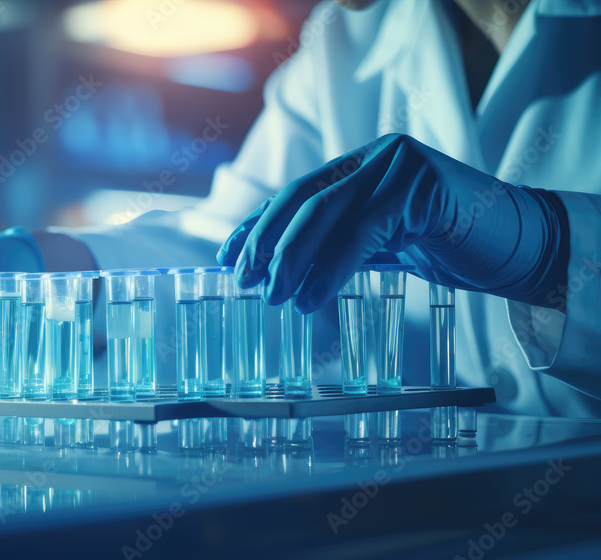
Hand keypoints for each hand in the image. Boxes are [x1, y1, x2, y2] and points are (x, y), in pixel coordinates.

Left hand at [219, 133, 567, 312]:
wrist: (517, 246)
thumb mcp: (379, 242)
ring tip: (275, 297)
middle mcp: (375, 157)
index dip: (256, 225)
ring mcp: (398, 166)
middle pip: (301, 199)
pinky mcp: (420, 187)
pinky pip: (361, 232)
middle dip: (264, 243)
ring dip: (291, 260)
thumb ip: (338, 242)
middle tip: (245, 282)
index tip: (227, 258)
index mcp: (361, 165)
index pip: (295, 193)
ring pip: (325, 213)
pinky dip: (329, 269)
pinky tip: (311, 298)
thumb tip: (280, 271)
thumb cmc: (447, 246)